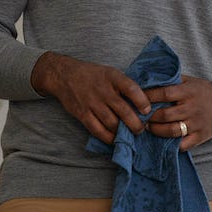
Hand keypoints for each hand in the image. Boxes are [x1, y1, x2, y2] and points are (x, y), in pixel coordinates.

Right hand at [30, 53, 151, 144]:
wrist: (63, 75)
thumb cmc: (92, 75)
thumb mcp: (110, 73)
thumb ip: (124, 86)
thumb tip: (144, 103)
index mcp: (112, 77)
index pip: (131, 89)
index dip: (142, 101)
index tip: (147, 111)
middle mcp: (102, 90)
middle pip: (124, 111)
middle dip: (136, 124)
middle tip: (141, 129)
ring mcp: (91, 103)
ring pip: (112, 123)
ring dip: (123, 132)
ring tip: (129, 134)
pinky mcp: (82, 114)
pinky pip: (98, 130)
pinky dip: (108, 138)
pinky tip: (115, 139)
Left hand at [143, 76, 211, 150]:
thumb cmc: (203, 92)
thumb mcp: (190, 81)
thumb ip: (172, 81)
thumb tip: (148, 80)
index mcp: (189, 92)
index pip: (164, 94)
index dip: (148, 97)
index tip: (136, 99)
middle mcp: (193, 108)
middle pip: (165, 114)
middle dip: (149, 117)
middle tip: (139, 117)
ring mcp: (197, 124)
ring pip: (171, 131)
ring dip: (156, 131)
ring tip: (148, 128)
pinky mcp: (200, 137)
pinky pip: (182, 144)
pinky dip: (170, 145)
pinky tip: (161, 140)